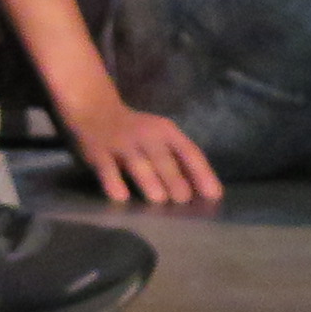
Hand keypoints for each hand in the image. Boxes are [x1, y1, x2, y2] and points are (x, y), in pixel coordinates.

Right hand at [63, 89, 224, 207]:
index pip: (189, 152)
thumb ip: (177, 160)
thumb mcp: (160, 138)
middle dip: (175, 179)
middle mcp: (147, 136)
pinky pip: (107, 170)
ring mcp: (122, 144)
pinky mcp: (99, 153)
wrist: (96, 110)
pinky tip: (121, 198)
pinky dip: (114, 183)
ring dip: (149, 181)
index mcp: (167, 132)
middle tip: (185, 200)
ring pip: (138, 164)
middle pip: (164, 159)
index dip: (202, 173)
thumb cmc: (137, 132)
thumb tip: (200, 191)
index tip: (214, 195)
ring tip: (159, 200)